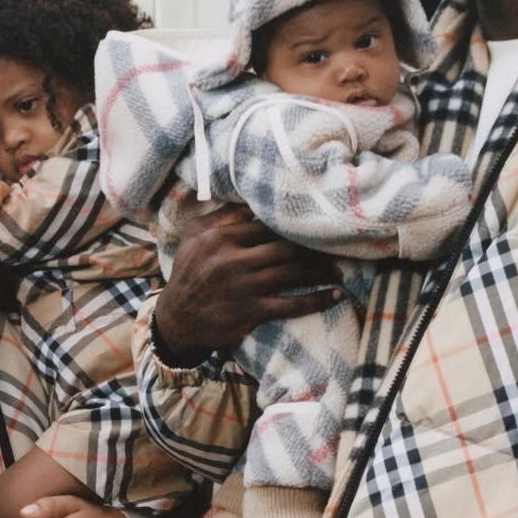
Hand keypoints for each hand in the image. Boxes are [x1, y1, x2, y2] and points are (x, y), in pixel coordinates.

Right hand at [153, 206, 342, 363]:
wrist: (177, 320)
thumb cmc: (189, 273)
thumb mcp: (194, 237)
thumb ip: (222, 216)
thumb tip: (252, 197)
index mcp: (220, 236)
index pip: (268, 223)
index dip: (295, 224)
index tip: (315, 225)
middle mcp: (233, 259)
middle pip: (287, 246)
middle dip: (316, 248)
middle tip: (336, 248)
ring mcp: (244, 286)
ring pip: (294, 272)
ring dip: (323, 271)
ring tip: (339, 271)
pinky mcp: (252, 312)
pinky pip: (293, 304)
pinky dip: (318, 299)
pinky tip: (335, 295)